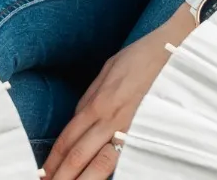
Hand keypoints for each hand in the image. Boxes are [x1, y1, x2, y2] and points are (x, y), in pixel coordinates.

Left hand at [44, 16, 185, 179]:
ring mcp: (129, 129)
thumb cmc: (141, 57)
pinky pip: (124, 159)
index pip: (68, 139)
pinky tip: (102, 179)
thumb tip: (76, 119)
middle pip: (78, 155)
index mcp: (98, 103)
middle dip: (61, 176)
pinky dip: (110, 172)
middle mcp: (110, 119)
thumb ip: (90, 97)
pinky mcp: (146, 133)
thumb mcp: (108, 70)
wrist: (174, 49)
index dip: (53, 160)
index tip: (42, 174)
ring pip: (100, 164)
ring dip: (81, 179)